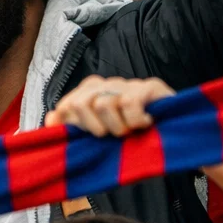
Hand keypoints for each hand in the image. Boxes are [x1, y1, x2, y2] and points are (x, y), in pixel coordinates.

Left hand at [44, 74, 172, 136]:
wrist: (174, 137)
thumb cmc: (129, 138)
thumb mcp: (97, 136)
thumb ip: (71, 128)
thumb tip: (49, 120)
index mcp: (86, 93)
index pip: (65, 106)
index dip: (76, 126)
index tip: (92, 137)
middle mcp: (104, 84)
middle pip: (79, 104)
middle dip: (95, 128)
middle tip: (112, 136)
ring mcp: (126, 83)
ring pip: (103, 104)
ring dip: (117, 127)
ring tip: (130, 131)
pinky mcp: (149, 86)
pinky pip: (129, 103)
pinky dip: (136, 121)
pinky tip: (146, 124)